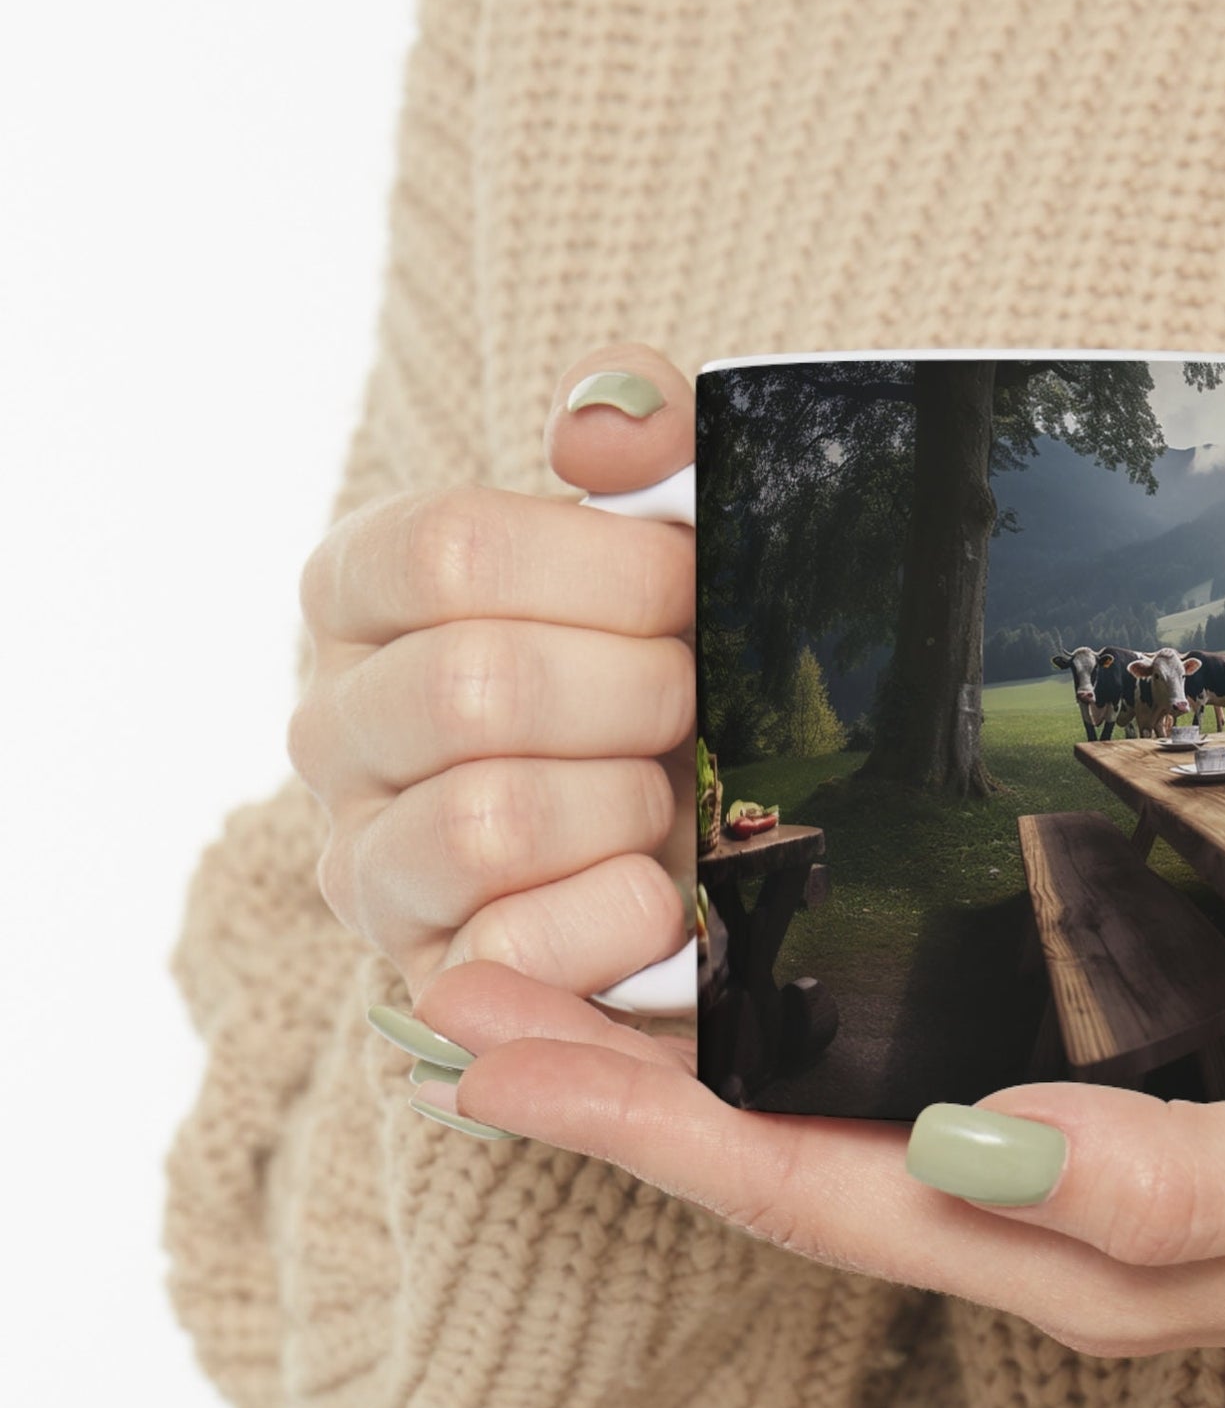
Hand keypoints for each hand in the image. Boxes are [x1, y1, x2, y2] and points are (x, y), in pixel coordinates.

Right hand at [289, 344, 696, 1002]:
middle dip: (635, 693)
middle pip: (474, 688)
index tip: (687, 587)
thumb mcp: (675, 526)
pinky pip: (512, 951)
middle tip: (692, 699)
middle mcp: (334, 725)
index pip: (447, 550)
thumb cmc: (674, 655)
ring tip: (666, 795)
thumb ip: (649, 433)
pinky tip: (663, 891)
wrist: (706, 822)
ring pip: (486, 821)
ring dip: (626, 803)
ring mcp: (368, 862)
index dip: (606, 571)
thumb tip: (597, 431)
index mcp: (364, 591)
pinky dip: (619, 916)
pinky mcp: (429, 976)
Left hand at [400, 957, 1224, 1353]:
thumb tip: (983, 1154)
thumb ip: (1176, 1178)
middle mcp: (1033, 1225)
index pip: (814, 1194)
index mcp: (1075, 1251)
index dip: (646, 1128)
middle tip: (456, 995)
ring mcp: (1050, 1174)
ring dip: (673, 1068)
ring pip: (817, 1131)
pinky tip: (731, 990)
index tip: (497, 1048)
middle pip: (776, 1168)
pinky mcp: (1081, 1109)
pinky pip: (888, 1089)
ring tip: (540, 985)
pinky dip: (780, 1041)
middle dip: (609, 1092)